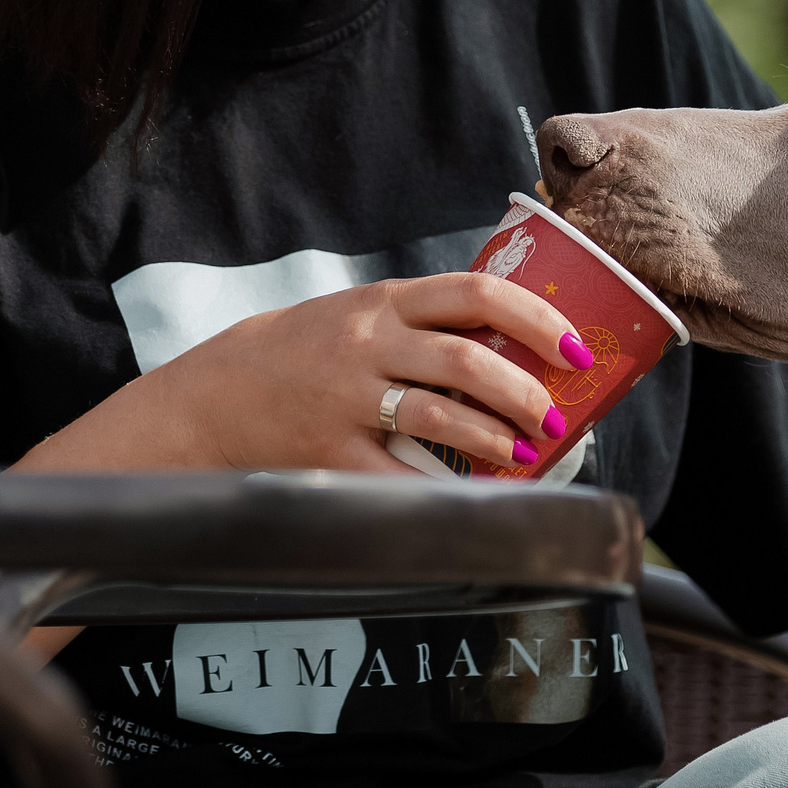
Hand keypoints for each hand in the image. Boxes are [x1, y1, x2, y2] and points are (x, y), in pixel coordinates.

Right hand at [19, 273, 590, 473]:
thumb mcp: (357, 315)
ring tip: (525, 453)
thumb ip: (424, 321)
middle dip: (525, 392)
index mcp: (382, 302)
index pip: (475, 292)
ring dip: (496, 438)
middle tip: (554, 416)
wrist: (213, 397)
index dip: (537, 317)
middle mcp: (366, 345)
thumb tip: (520, 340)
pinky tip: (477, 495)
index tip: (575, 346)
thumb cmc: (303, 354)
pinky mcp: (331, 453)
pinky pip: (403, 477)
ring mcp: (347, 400)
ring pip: (441, 415)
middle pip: (467, 359)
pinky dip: (449, 491)